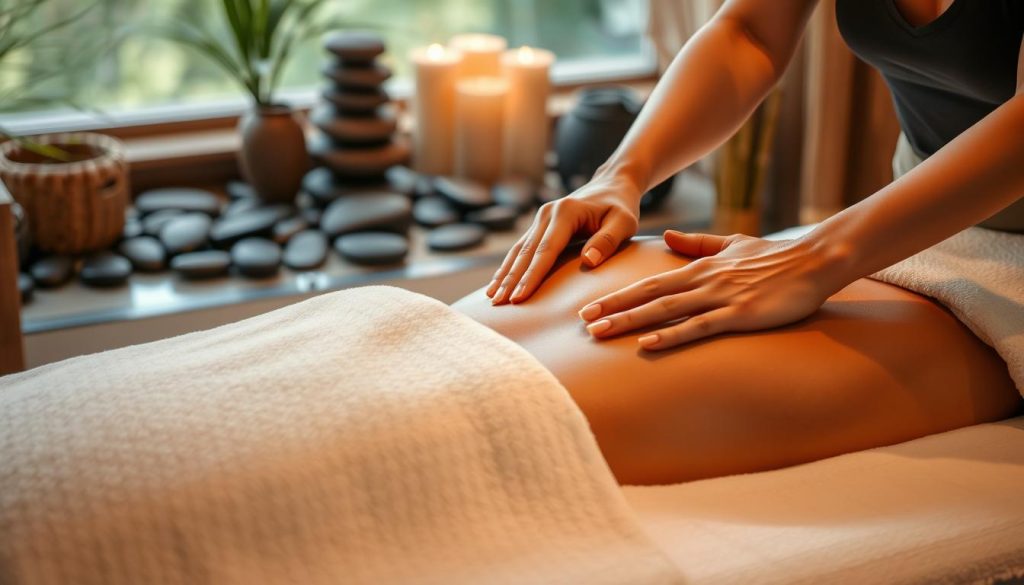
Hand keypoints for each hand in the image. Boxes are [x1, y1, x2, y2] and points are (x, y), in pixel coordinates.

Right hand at [486, 175, 640, 304]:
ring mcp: (541, 218)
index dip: (531, 276)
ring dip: (505, 275)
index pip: (546, 250)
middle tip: (499, 304)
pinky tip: (499, 283)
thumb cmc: (621, 206)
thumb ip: (608, 240)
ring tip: (493, 298)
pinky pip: (521, 249)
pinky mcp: (540, 225)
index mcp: (566, 213)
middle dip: (511, 280)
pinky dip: (509, 267)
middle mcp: (547, 213)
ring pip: (518, 251)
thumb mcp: (624, 222)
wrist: (612, 185)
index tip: (519, 297)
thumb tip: (589, 260)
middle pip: (526, 252)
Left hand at [578, 229, 844, 349]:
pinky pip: (699, 327)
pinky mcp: (740, 313)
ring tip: (601, 333)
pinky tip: (649, 344)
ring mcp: (720, 297)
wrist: (814, 259)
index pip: (649, 282)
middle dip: (613, 309)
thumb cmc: (775, 256)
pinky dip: (671, 335)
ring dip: (630, 322)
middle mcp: (703, 281)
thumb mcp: (731, 244)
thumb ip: (697, 244)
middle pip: (648, 296)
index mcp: (699, 267)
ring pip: (665, 310)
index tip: (590, 306)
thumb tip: (666, 238)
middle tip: (581, 323)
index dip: (618, 295)